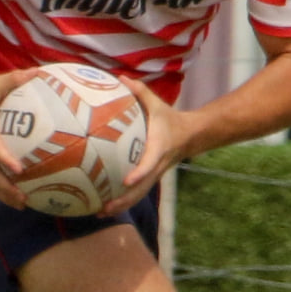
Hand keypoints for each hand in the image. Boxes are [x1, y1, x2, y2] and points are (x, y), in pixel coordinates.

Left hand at [100, 77, 190, 215]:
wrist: (191, 136)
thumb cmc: (170, 119)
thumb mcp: (158, 104)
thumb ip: (140, 92)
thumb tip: (120, 77)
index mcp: (159, 149)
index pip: (150, 163)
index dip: (139, 173)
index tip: (127, 180)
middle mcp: (157, 166)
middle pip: (141, 188)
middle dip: (124, 200)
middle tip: (105, 206)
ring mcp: (154, 174)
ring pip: (138, 195)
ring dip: (121, 206)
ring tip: (99, 213)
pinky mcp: (150, 178)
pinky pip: (136, 192)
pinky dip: (122, 201)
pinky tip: (104, 206)